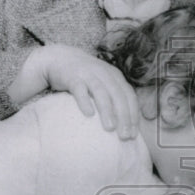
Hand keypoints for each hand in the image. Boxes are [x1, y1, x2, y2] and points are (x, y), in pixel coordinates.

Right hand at [7, 45, 138, 138]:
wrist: (60, 58)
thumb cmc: (85, 77)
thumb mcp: (103, 83)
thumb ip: (113, 97)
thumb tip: (124, 125)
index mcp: (115, 76)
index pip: (129, 96)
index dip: (133, 114)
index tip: (133, 134)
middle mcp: (104, 73)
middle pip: (118, 95)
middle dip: (124, 116)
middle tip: (125, 136)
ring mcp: (88, 73)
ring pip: (101, 92)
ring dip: (107, 110)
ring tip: (110, 128)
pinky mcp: (72, 76)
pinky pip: (79, 89)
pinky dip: (85, 101)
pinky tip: (88, 114)